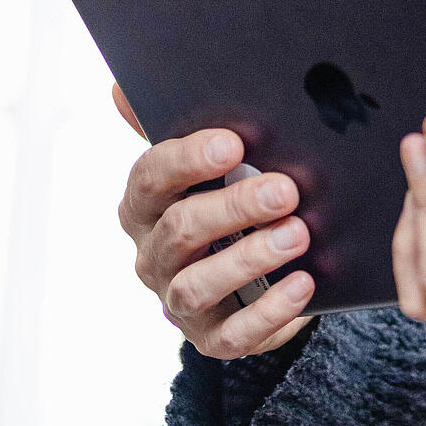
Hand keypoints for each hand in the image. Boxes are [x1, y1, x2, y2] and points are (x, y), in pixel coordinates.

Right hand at [113, 82, 315, 360]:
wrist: (250, 274)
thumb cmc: (227, 201)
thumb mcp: (210, 165)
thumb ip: (178, 125)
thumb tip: (120, 87)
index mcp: (145, 205)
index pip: (151, 177)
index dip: (188, 159)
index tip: (233, 143)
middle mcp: (152, 254)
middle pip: (181, 229)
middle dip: (235, 207)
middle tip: (286, 190)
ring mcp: (178, 300)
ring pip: (198, 284)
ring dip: (250, 258)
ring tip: (298, 235)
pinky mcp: (212, 338)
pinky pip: (235, 332)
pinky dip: (271, 310)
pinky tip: (305, 284)